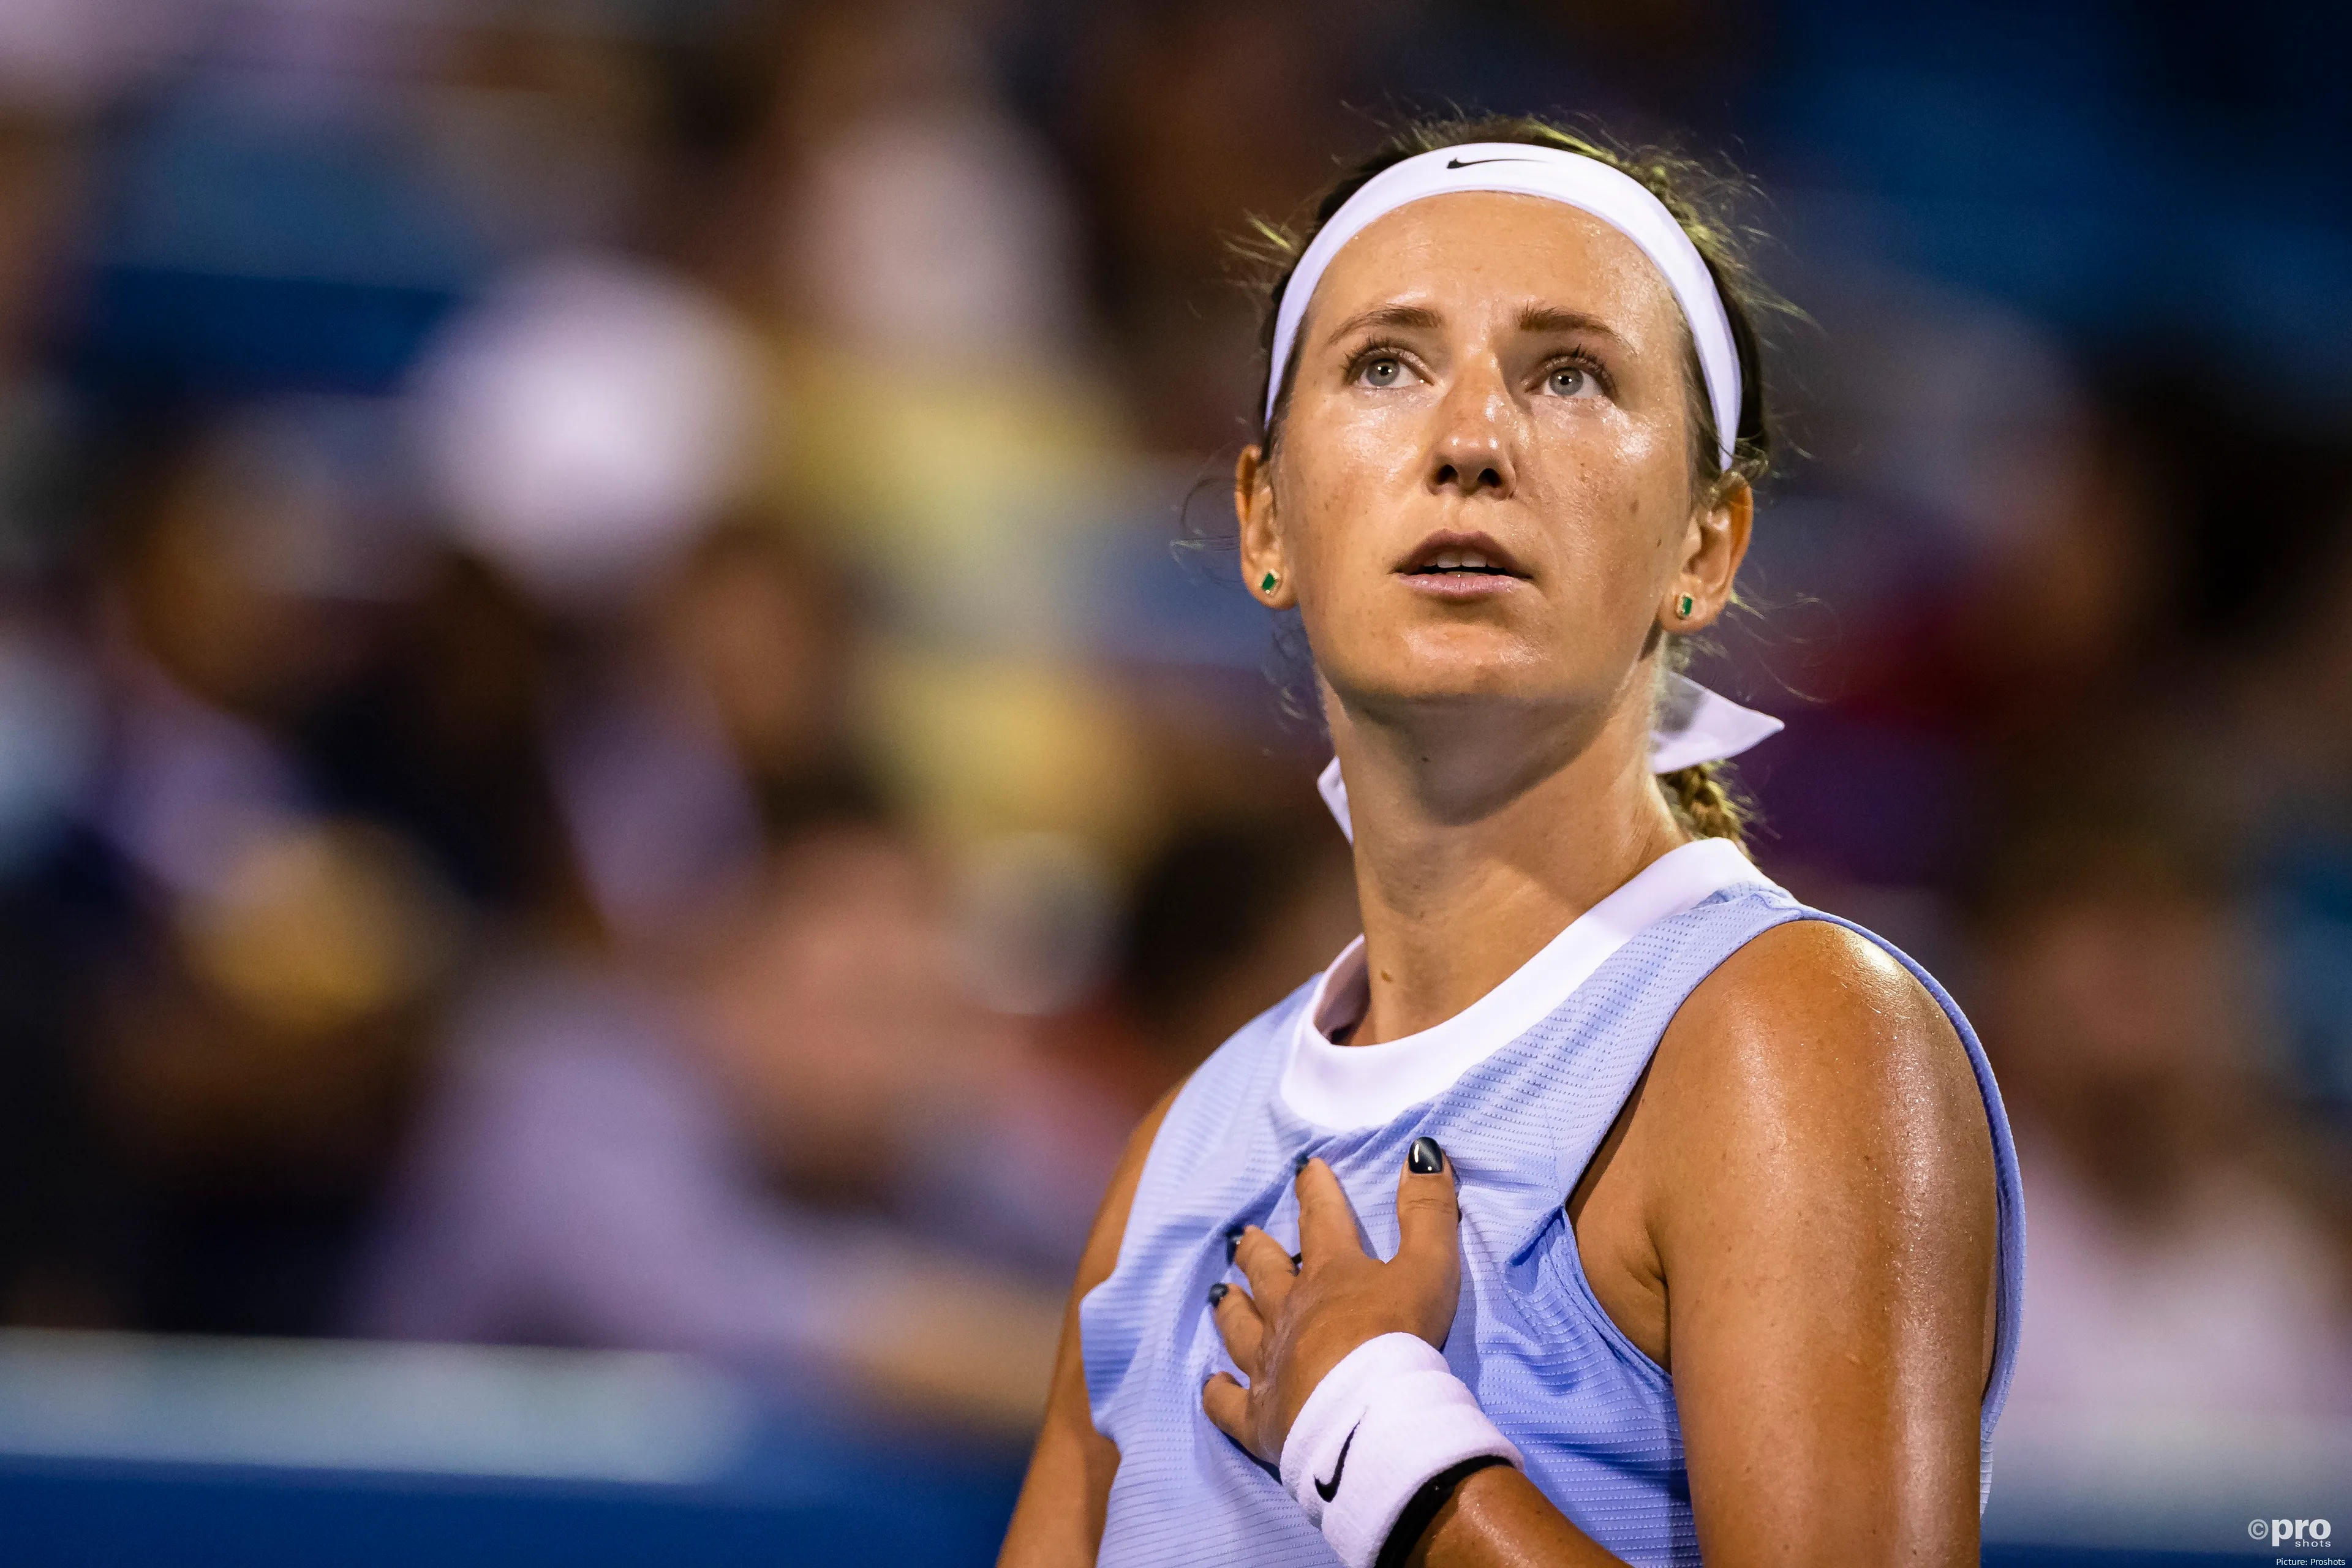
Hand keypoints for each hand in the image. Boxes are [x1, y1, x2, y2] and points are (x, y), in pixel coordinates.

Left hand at [1201, 1138, 1461, 1463]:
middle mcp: (1289, 1313)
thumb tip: (1422, 1151)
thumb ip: (1427, 1210)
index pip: (1322, 1219)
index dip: (1316, 1190)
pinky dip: (1218, 1393)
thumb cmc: (1399, 1336)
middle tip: (1245, 1236)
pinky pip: (1229, 1403)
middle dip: (1258, 1251)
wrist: (1367, 1415)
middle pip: (1266, 1273)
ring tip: (1220, 1294)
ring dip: (1230, 1308)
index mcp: (1330, 1275)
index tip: (1305, 1167)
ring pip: (1239, 1328)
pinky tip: (1211, 1386)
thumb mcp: (1428, 1266)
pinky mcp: (1259, 1416)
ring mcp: (1268, 1365)